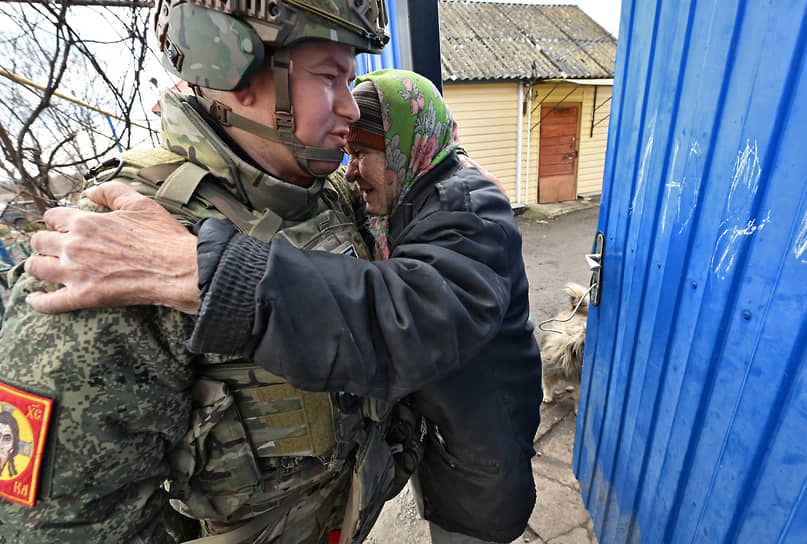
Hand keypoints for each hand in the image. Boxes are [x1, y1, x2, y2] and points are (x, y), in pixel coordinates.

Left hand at [24, 182, 200, 313]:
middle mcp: (74, 246)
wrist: (178, 269)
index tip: (61, 225)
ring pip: (36, 268)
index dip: (55, 220)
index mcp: (85, 222)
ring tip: (44, 267)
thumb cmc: (163, 237)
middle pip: (39, 241)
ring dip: (37, 265)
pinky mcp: (84, 297)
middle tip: (54, 246)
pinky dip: (38, 301)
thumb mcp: (140, 203)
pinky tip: (35, 299)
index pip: (52, 217)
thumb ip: (111, 191)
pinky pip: (49, 303)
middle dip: (44, 242)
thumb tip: (91, 192)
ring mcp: (76, 273)